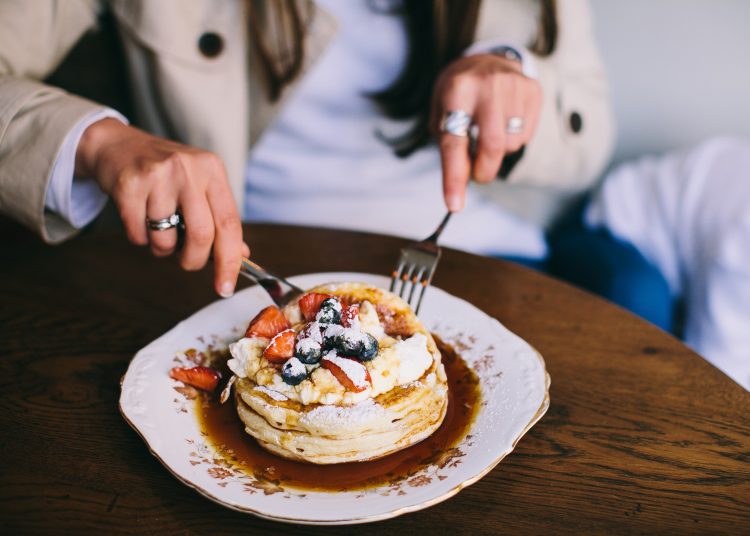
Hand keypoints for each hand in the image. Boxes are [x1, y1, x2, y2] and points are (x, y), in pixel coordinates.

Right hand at [75, 118, 247, 296]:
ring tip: (158, 229)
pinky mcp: (128, 185)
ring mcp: (157, 176)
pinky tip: (139, 218)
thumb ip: (219, 219)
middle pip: (201, 235)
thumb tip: (241, 255)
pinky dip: (140, 238)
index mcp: (212, 170)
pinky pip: (138, 235)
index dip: (230, 261)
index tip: (225, 287)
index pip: (230, 224)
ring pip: (166, 240)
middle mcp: (188, 169)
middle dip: (194, 260)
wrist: (117, 145)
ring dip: (162, 248)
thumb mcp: (199, 186)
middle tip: (187, 261)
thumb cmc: (165, 173)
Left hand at [432, 53, 541, 210]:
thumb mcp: (441, 112)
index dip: (454, 177)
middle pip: (491, 147)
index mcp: (456, 90)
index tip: (454, 205)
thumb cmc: (458, 93)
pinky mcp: (533, 91)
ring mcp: (514, 86)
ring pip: (510, 144)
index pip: (454, 142)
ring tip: (488, 131)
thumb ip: (450, 147)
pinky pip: (525, 136)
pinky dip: (512, 139)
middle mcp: (487, 86)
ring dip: (497, 151)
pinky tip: (504, 122)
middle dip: (484, 171)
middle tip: (477, 175)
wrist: (488, 57)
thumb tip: (463, 183)